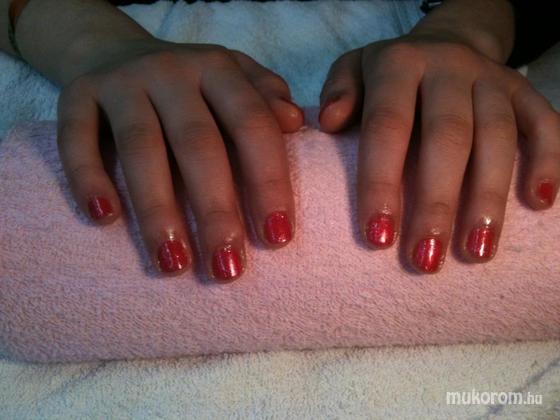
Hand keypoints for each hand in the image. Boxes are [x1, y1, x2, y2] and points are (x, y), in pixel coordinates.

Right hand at [57, 38, 302, 279]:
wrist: (115, 51)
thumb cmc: (189, 84)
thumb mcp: (233, 78)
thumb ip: (265, 98)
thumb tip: (295, 123)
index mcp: (218, 69)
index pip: (251, 125)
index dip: (268, 181)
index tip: (277, 238)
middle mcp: (171, 71)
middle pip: (197, 144)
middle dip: (215, 210)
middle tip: (227, 267)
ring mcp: (121, 81)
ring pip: (140, 147)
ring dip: (157, 210)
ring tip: (174, 263)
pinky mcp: (75, 94)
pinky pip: (76, 139)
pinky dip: (87, 178)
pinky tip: (105, 219)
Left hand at [319, 34, 559, 272]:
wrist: (444, 43)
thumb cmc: (389, 76)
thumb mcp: (354, 70)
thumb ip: (339, 92)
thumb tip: (329, 122)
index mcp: (399, 64)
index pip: (387, 127)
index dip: (381, 182)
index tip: (377, 237)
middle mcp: (448, 67)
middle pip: (446, 137)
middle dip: (436, 203)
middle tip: (426, 258)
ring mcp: (491, 78)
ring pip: (496, 137)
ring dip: (488, 198)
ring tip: (476, 252)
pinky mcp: (524, 90)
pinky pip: (544, 123)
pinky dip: (548, 161)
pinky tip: (540, 203)